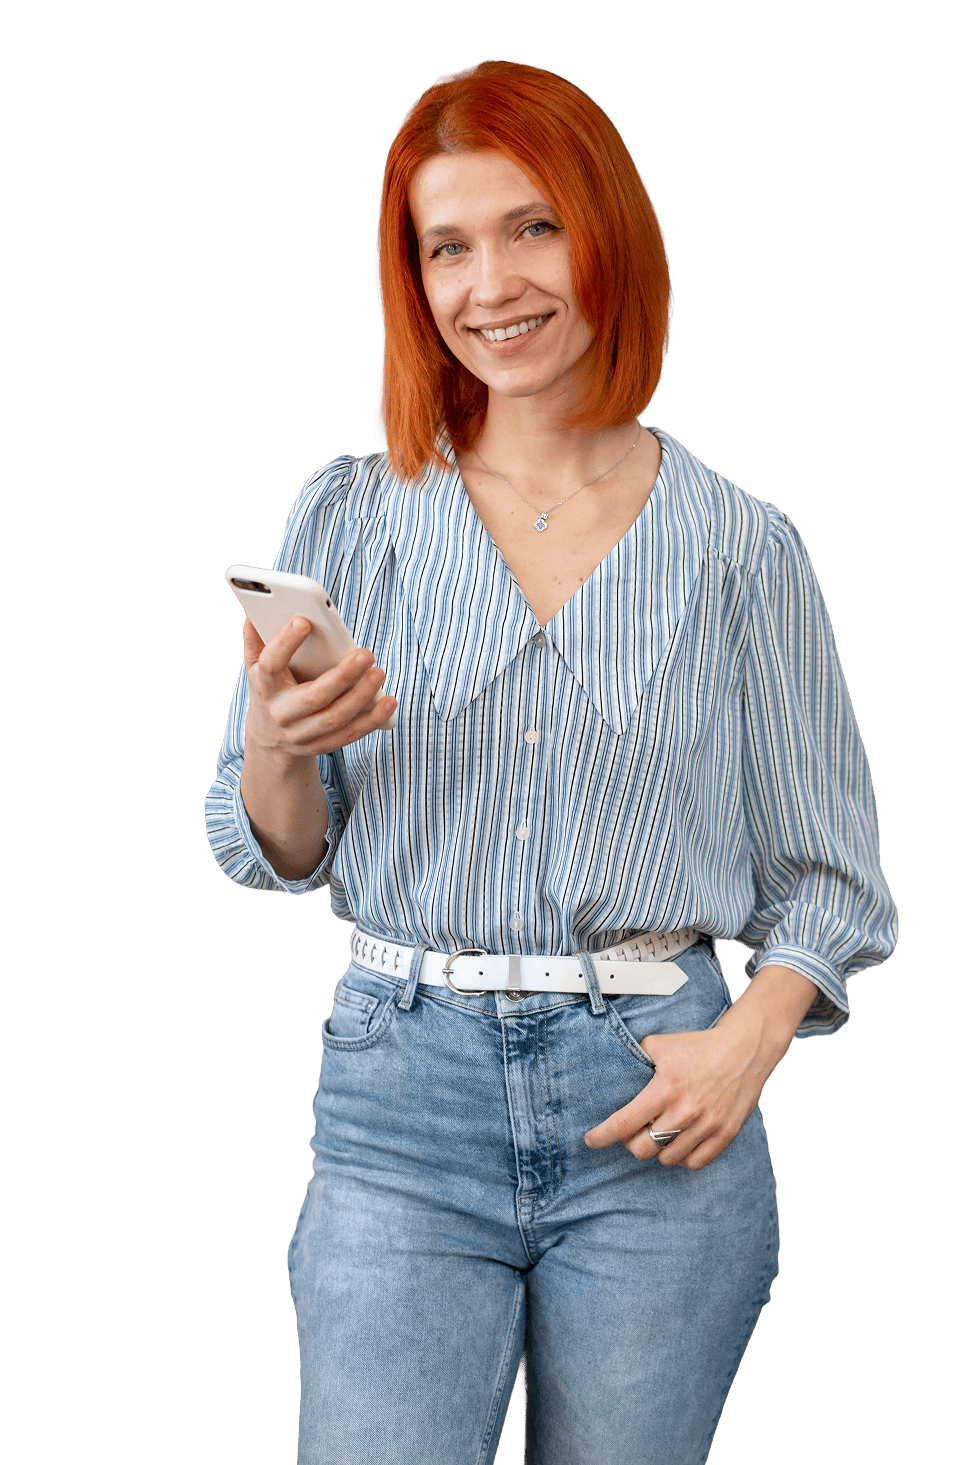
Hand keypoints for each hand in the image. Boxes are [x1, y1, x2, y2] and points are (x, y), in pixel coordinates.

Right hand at [242, 615, 396, 758]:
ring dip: (362, 696)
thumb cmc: (270, 690)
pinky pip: (350, 734)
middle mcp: (282, 713)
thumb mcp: (255, 667)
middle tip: (366, 654)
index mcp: (264, 687)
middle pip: (314, 696)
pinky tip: (388, 702)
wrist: (269, 739)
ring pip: (335, 717)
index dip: (285, 643)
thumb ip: (256, 639)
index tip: (304, 620)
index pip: (270, 665)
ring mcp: (302, 734)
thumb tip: (254, 610)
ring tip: (378, 673)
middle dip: (342, 676)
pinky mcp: (321, 745)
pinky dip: (372, 719)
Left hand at [583, 967, 816, 1169]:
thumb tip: (614, 1073)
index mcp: (665, 1088)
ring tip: (659, 1132)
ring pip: (668, 1159)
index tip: (590, 1140)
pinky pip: (694, 1163)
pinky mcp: (725, 1135)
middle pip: (643, 1149)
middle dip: (631, 1143)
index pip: (623, 1123)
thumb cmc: (698, 1046)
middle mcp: (685, 1111)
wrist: (744, 1050)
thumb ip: (636, 1059)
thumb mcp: (660, 1044)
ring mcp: (707, 1125)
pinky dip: (681, 1157)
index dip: (601, 1136)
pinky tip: (679, 1142)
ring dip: (658, 1149)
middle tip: (633, 1131)